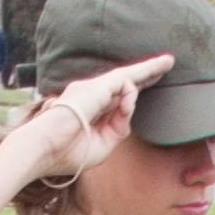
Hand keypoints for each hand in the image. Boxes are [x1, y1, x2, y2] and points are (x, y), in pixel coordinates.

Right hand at [13, 53, 170, 179]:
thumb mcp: (104, 145)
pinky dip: (133, 89)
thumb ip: (120, 127)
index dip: (136, 91)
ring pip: (126, 76)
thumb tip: (130, 104)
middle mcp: (93, 96)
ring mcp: (93, 90)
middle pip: (126, 81)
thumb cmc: (68, 152)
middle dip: (147, 72)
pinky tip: (138, 90)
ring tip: (167, 62)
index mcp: (94, 111)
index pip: (119, 98)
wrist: (46, 150)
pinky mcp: (95, 89)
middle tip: (167, 63)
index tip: (153, 85)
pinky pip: (122, 84)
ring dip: (148, 69)